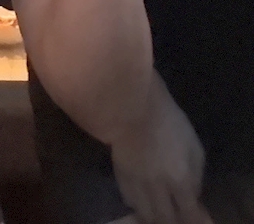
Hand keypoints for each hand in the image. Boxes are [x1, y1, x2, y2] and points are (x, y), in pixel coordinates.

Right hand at [111, 72, 212, 223]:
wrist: (130, 105)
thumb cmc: (167, 120)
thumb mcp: (193, 144)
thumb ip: (196, 174)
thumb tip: (193, 194)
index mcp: (179, 180)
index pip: (189, 214)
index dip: (194, 220)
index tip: (197, 216)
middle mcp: (158, 188)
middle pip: (166, 218)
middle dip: (174, 220)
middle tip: (177, 214)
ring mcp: (137, 183)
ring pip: (146, 213)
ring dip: (155, 216)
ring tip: (160, 212)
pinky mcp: (120, 175)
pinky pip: (129, 199)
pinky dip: (138, 204)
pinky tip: (143, 199)